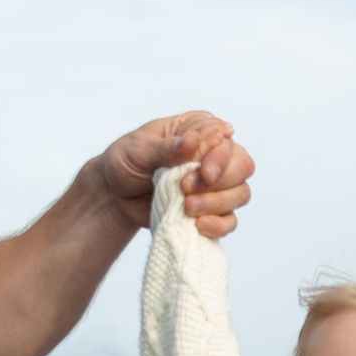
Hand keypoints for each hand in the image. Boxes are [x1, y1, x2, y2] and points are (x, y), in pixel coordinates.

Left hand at [99, 113, 252, 242]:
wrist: (113, 196)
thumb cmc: (125, 163)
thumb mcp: (138, 150)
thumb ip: (166, 147)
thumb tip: (194, 141)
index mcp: (199, 130)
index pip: (226, 140)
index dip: (220, 158)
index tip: (204, 173)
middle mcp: (213, 155)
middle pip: (242, 166)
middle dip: (219, 181)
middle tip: (186, 188)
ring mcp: (215, 185)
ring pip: (240, 193)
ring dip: (217, 203)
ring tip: (187, 208)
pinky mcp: (211, 211)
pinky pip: (230, 221)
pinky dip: (219, 225)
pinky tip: (199, 225)